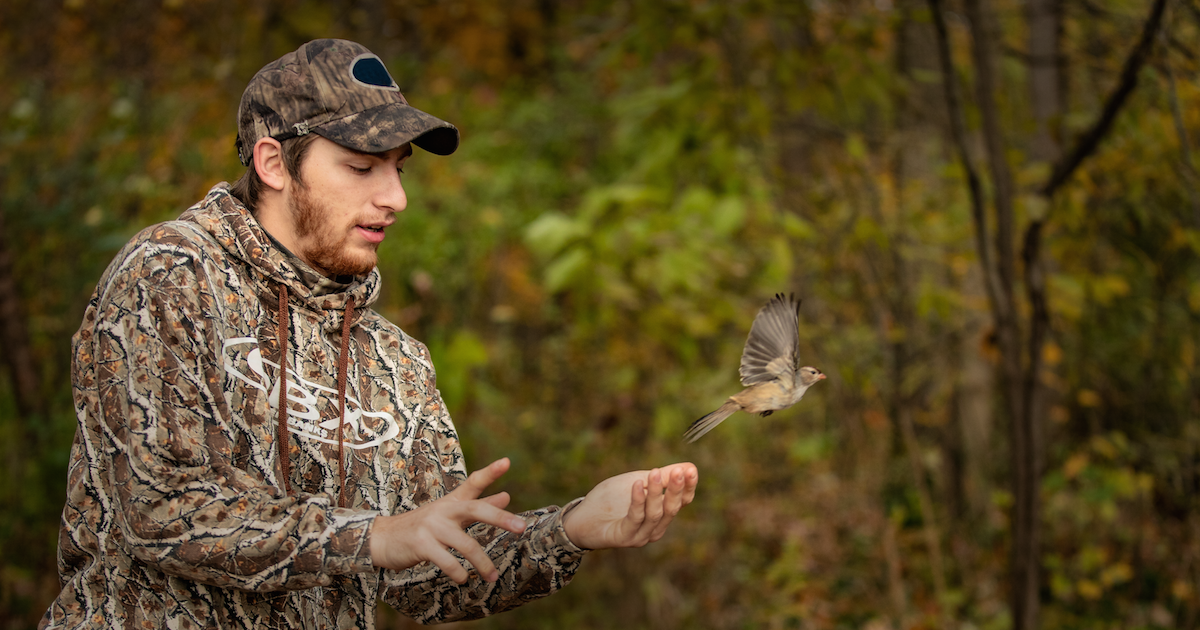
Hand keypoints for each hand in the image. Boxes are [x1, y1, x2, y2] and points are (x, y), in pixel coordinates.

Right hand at [370, 458, 526, 582]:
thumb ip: (478, 506)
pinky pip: (446, 560)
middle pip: (475, 510)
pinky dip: (458, 572)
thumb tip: (506, 496)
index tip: (507, 462)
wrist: (382, 538)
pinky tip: (464, 579)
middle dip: (500, 518)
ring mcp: (432, 527)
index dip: (490, 472)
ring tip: (492, 576)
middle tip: (521, 527)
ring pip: (465, 544)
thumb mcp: (450, 513)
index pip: (473, 483)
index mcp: (451, 502)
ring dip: (482, 563)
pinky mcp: (421, 545)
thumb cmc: (422, 526)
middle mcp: (443, 510)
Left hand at [562, 462, 698, 549]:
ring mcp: (641, 535)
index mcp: (662, 513)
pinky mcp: (625, 537)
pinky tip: (636, 485)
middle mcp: (655, 527)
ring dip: (656, 493)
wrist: (582, 517)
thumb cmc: (611, 499)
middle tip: (680, 472)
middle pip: (672, 508)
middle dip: (676, 489)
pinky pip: (635, 518)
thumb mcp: (638, 481)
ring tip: (654, 473)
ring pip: (655, 514)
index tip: (691, 470)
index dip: (688, 486)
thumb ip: (662, 476)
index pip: (682, 501)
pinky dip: (637, 501)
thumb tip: (689, 467)